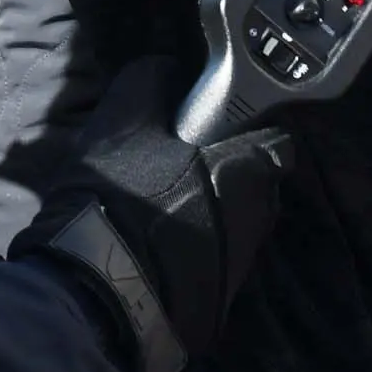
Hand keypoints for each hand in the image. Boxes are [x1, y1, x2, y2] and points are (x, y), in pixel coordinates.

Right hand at [17, 57, 290, 371]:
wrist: (101, 293)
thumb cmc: (122, 195)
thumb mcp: (124, 118)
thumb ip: (154, 81)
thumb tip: (169, 70)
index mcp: (254, 170)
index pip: (269, 134)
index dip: (236, 125)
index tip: (200, 127)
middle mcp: (262, 218)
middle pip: (248, 179)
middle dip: (217, 170)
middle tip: (165, 164)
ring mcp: (242, 265)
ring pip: (227, 220)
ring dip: (200, 210)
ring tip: (149, 207)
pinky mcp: (218, 301)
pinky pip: (207, 257)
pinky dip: (186, 247)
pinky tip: (145, 244)